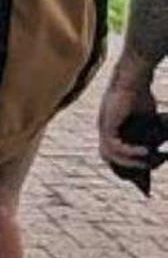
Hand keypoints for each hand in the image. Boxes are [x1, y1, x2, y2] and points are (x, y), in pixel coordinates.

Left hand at [98, 53, 158, 169]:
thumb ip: (148, 136)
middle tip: (149, 172)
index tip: (145, 178)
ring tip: (149, 163)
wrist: (133, 79)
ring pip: (110, 155)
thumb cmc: (141, 96)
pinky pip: (114, 146)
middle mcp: (104, 131)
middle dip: (129, 169)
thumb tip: (155, 152)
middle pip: (110, 159)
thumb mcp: (147, 121)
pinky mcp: (106, 124)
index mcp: (111, 131)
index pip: (115, 156)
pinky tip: (146, 152)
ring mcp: (103, 127)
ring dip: (130, 163)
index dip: (128, 167)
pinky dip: (130, 152)